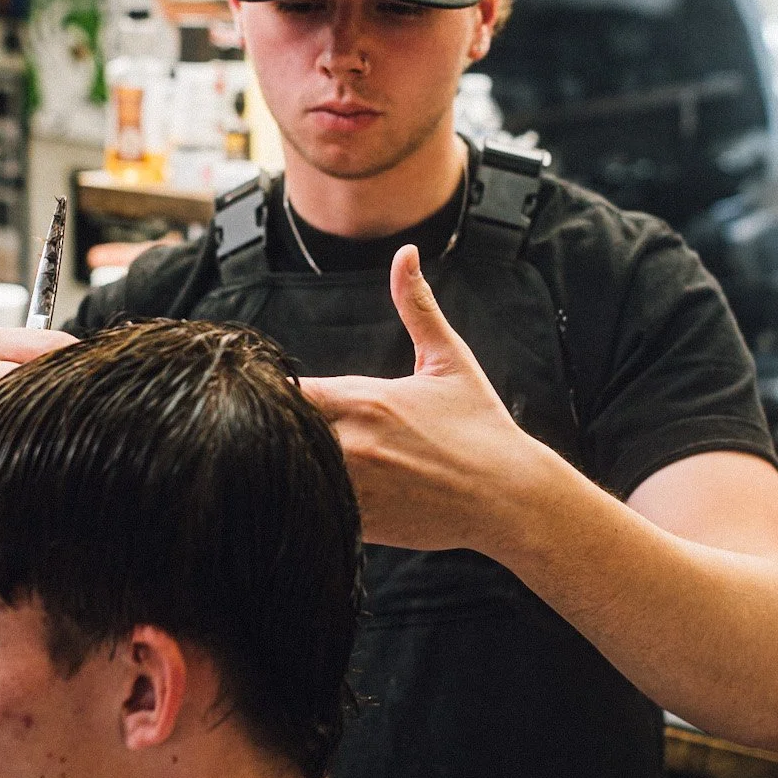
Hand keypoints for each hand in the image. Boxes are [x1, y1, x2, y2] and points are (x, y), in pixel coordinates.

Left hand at [300, 247, 535, 549]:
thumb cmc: (480, 425)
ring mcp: (356, 487)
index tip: (273, 392)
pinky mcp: (362, 524)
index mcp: (365, 399)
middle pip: (279, 432)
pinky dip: (309, 504)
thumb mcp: (449, 359)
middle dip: (273, 427)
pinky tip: (315, 498)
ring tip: (287, 462)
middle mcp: (353, 443)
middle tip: (268, 427)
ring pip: (291, 474)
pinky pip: (314, 513)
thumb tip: (406, 254)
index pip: (288, 390)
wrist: (509, 496)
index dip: (273, 390)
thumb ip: (417, 306)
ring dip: (287, 465)